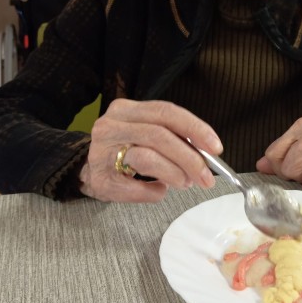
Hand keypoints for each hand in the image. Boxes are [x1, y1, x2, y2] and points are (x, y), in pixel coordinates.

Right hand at [79, 100, 222, 202]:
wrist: (86, 171)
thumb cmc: (123, 151)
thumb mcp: (146, 134)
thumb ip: (173, 137)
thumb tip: (207, 153)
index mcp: (126, 109)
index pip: (166, 112)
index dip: (194, 128)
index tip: (215, 147)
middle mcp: (111, 125)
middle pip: (159, 135)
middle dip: (189, 158)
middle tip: (206, 177)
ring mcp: (102, 151)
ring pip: (147, 158)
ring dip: (174, 174)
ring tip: (185, 183)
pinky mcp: (100, 178)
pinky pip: (135, 186)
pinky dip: (154, 192)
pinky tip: (158, 191)